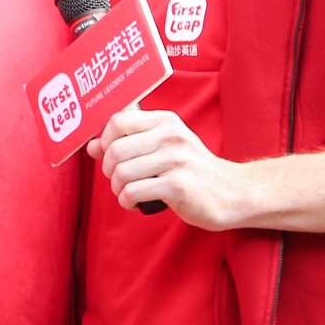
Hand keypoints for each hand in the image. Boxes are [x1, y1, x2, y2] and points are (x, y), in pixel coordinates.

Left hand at [87, 108, 251, 228]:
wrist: (233, 193)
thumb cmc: (193, 170)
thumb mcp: (164, 148)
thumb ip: (129, 143)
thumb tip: (91, 146)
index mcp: (166, 121)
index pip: (118, 121)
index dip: (105, 141)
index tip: (110, 156)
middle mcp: (171, 136)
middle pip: (115, 149)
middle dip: (108, 170)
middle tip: (119, 180)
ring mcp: (175, 160)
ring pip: (121, 172)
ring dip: (117, 188)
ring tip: (127, 192)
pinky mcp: (177, 186)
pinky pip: (132, 192)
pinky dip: (126, 201)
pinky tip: (134, 202)